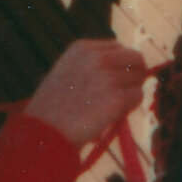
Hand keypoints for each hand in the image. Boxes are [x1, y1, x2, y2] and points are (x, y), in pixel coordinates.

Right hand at [24, 39, 148, 147]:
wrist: (44, 133)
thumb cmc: (52, 109)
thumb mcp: (66, 73)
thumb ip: (90, 66)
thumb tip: (124, 70)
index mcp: (82, 48)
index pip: (117, 48)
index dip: (121, 64)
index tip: (117, 78)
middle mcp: (97, 57)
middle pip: (135, 58)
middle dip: (136, 73)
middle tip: (129, 90)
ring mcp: (108, 77)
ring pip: (137, 79)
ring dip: (130, 93)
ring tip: (109, 108)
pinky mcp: (117, 98)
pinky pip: (137, 96)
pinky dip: (130, 106)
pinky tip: (113, 115)